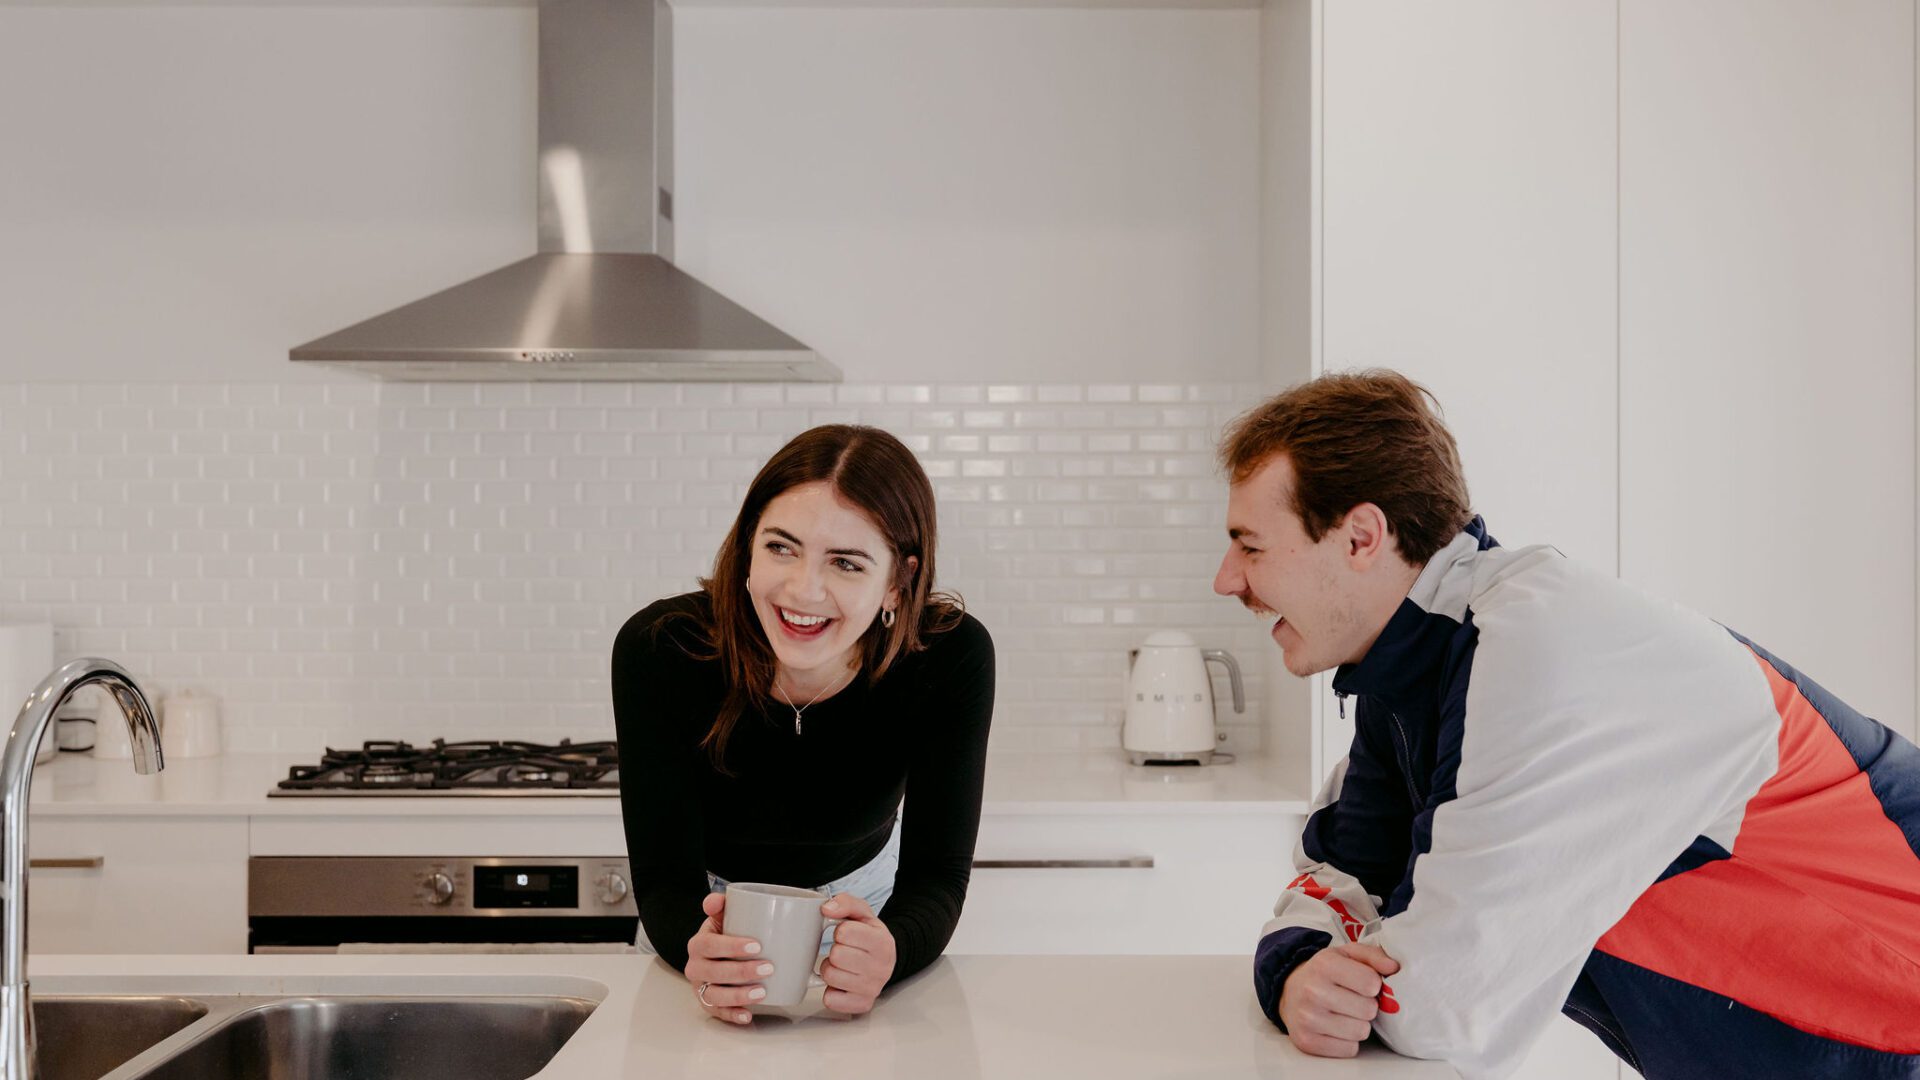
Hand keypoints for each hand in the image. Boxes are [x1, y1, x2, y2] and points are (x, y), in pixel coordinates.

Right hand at [684, 892, 769, 1024]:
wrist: (718, 953)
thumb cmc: (725, 934)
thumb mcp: (723, 916)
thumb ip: (721, 904)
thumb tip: (715, 900)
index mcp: (698, 943)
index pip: (709, 945)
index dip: (731, 946)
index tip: (757, 946)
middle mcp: (695, 967)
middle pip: (714, 972)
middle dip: (742, 972)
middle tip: (768, 968)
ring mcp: (701, 987)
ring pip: (714, 995)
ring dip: (738, 996)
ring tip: (762, 993)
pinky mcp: (709, 1003)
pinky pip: (718, 1013)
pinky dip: (732, 1016)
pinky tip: (747, 1015)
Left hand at [818, 892, 895, 1014]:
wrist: (887, 960)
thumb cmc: (869, 936)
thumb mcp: (862, 913)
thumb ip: (845, 902)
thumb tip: (826, 909)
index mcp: (883, 942)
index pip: (844, 932)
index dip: (840, 931)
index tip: (847, 934)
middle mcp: (881, 968)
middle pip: (836, 956)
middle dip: (835, 951)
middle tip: (844, 951)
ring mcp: (873, 989)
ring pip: (830, 977)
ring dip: (830, 970)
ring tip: (842, 966)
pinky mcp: (862, 1005)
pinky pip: (831, 1000)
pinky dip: (831, 991)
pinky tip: (841, 983)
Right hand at [1277, 942, 1400, 1057]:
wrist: (1289, 991)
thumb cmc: (1325, 973)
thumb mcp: (1347, 954)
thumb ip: (1374, 956)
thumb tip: (1394, 968)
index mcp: (1324, 965)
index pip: (1371, 983)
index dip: (1373, 985)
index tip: (1363, 983)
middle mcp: (1312, 991)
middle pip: (1368, 1010)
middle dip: (1367, 1006)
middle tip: (1354, 1000)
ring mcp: (1307, 1018)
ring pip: (1361, 1032)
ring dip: (1359, 1024)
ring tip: (1345, 1013)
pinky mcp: (1307, 1042)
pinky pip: (1349, 1049)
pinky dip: (1348, 1041)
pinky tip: (1337, 1028)